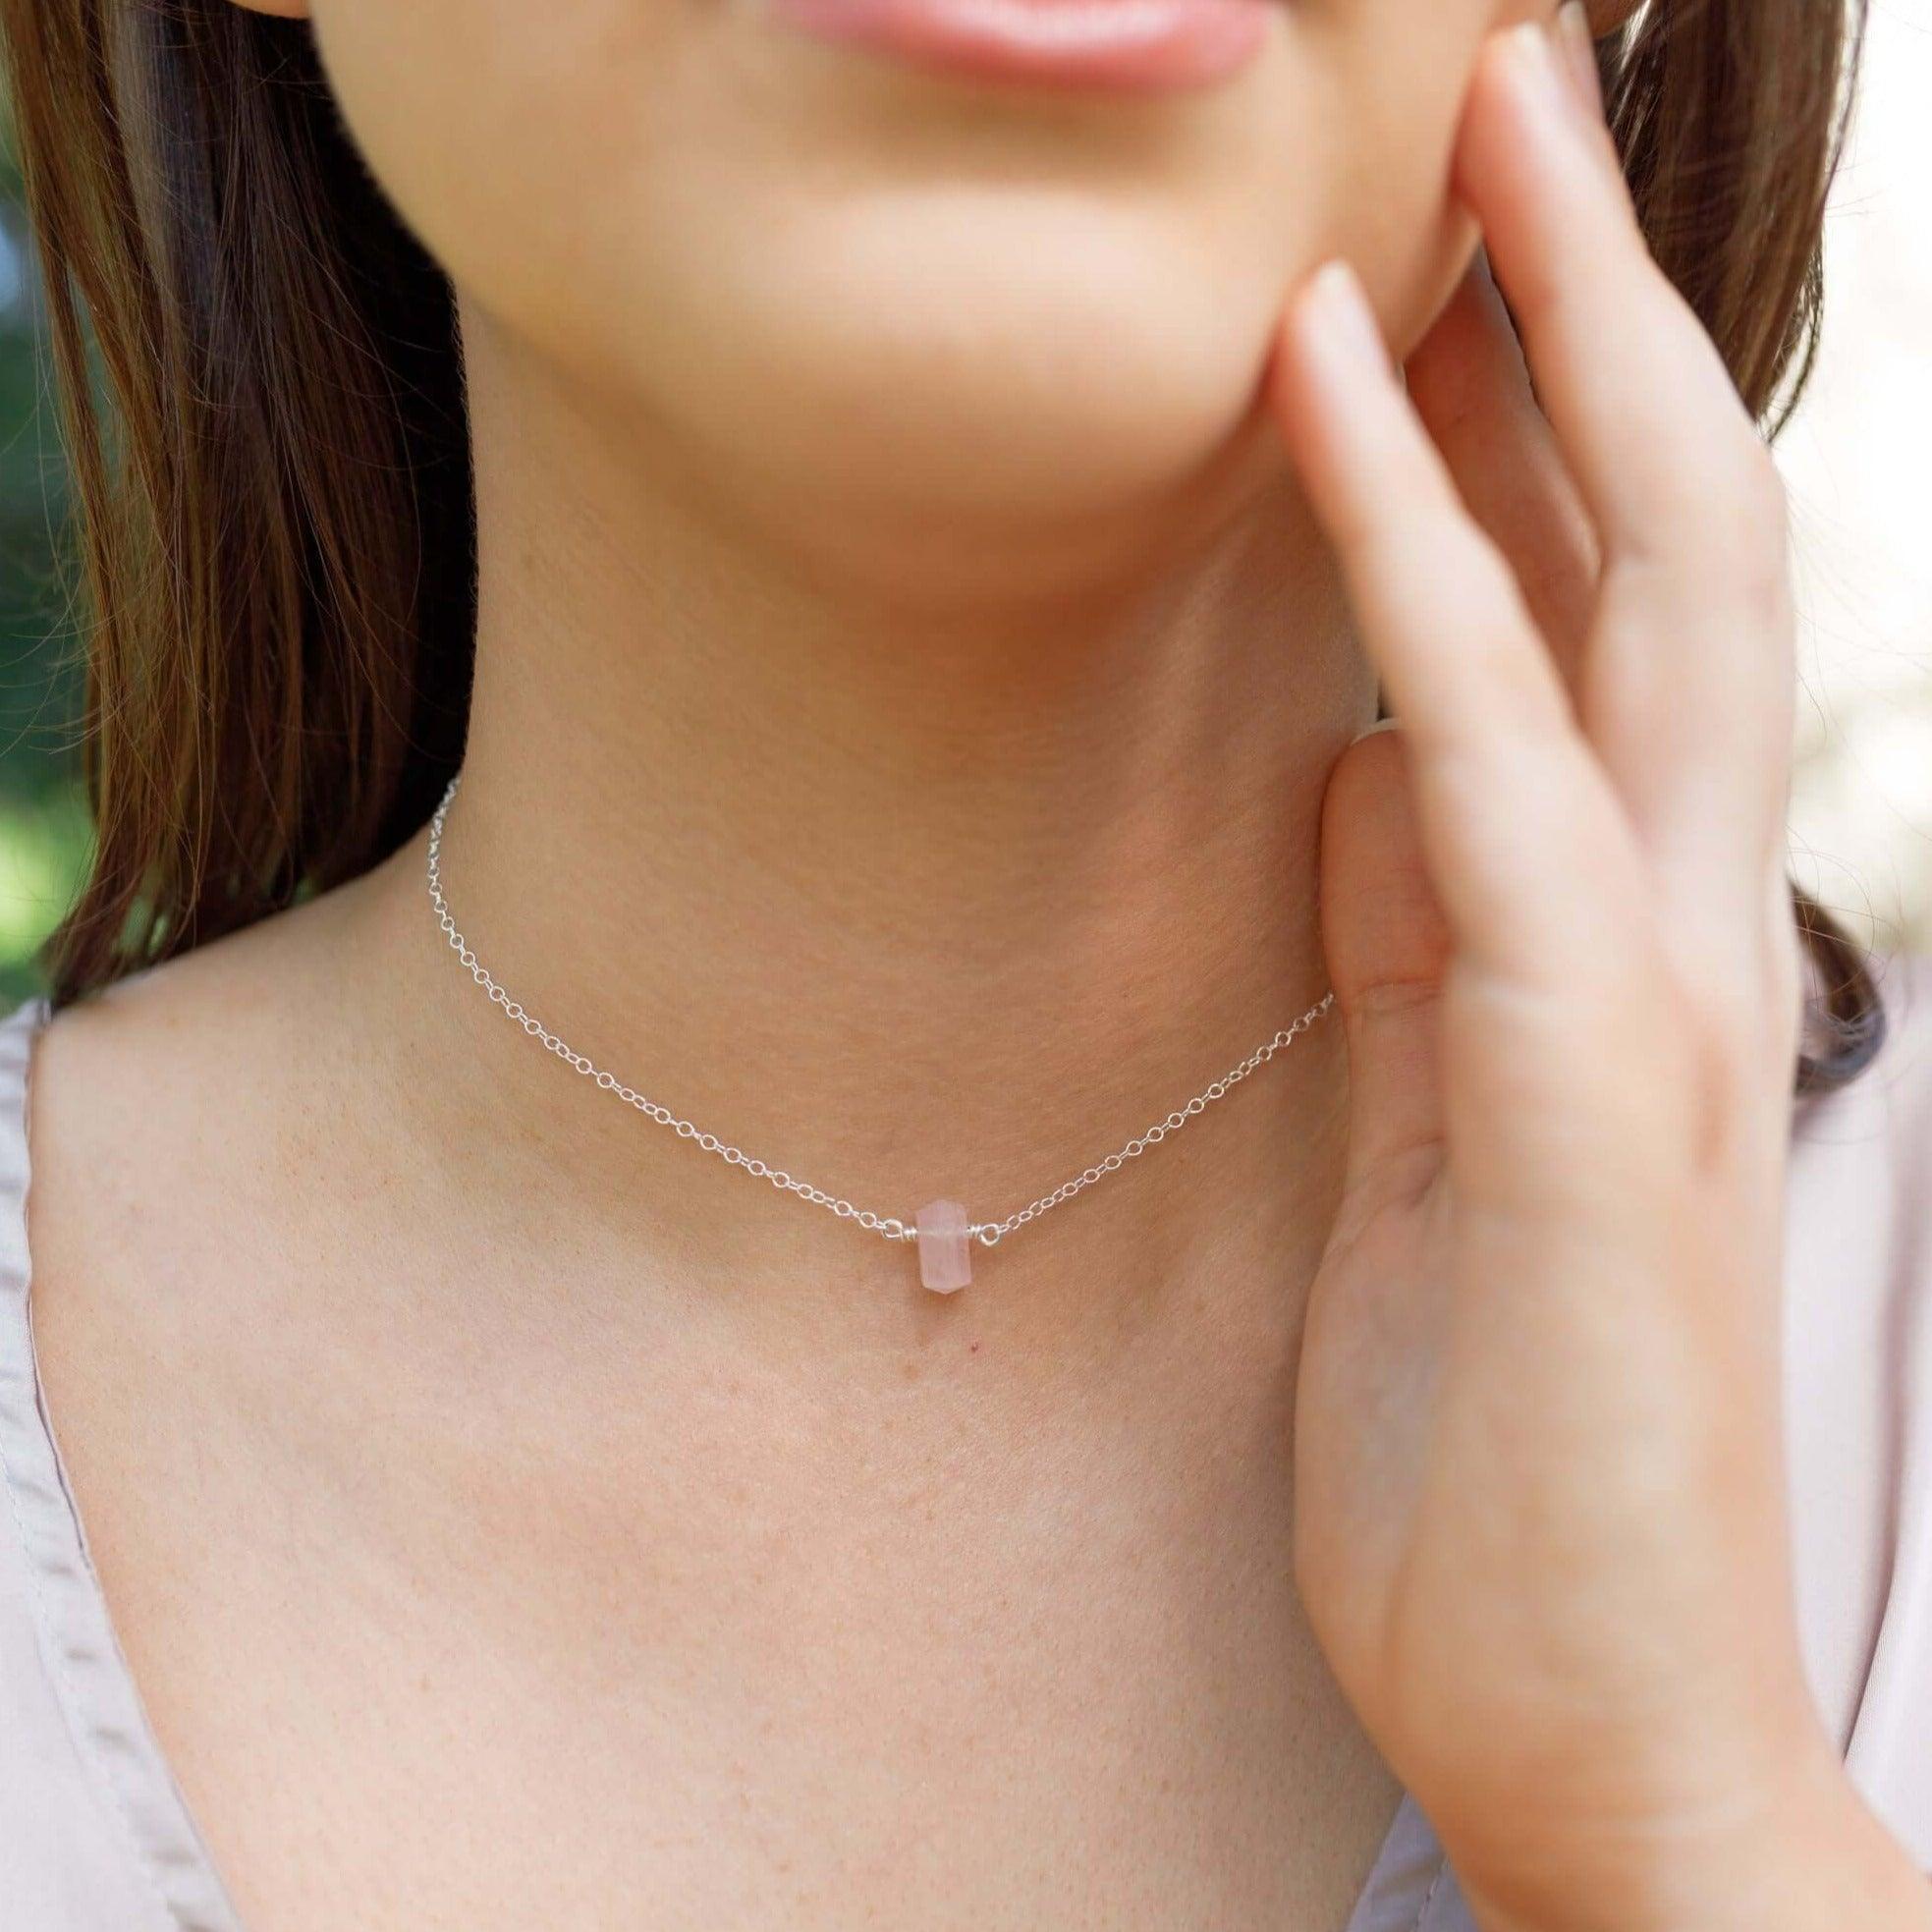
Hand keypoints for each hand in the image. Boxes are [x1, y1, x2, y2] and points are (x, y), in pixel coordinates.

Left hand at [1268, 16, 1930, 1931]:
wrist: (1585, 1704)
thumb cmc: (1500, 1445)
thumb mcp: (1426, 1149)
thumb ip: (1417, 954)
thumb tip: (1368, 771)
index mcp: (1630, 947)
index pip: (1623, 612)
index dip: (1560, 406)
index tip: (1461, 240)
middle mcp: (1682, 928)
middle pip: (1673, 536)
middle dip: (1598, 299)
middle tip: (1516, 80)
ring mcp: (1656, 997)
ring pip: (1630, 601)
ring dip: (1540, 358)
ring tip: (1458, 144)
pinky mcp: (1584, 1091)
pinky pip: (1494, 774)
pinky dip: (1420, 579)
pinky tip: (1327, 410)